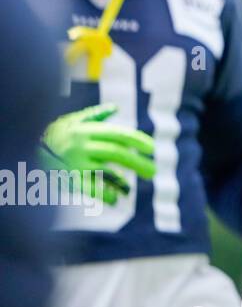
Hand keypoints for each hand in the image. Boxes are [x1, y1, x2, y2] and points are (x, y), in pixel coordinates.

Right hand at [40, 103, 155, 204]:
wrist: (23, 147)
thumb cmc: (51, 134)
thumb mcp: (71, 121)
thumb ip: (94, 115)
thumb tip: (115, 108)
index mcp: (87, 130)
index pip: (119, 134)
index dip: (138, 140)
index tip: (153, 148)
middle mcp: (82, 145)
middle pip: (116, 153)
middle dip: (137, 162)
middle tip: (153, 171)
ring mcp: (74, 162)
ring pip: (105, 171)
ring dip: (122, 181)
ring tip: (133, 188)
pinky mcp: (66, 178)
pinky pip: (89, 188)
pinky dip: (103, 193)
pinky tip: (114, 199)